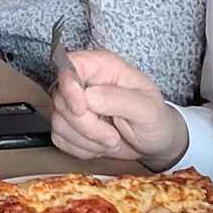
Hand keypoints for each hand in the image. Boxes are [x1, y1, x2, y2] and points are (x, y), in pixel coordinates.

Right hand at [51, 49, 188, 168]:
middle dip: (87, 126)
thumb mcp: (148, 110)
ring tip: (111, 140)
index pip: (70, 63)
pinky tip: (99, 145)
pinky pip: (59, 138)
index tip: (81, 109)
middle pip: (62, 100)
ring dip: (87, 141)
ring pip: (58, 122)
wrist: (153, 141)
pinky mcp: (67, 123)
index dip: (69, 86)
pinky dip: (81, 148)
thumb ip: (121, 100)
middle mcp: (83, 81)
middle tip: (113, 137)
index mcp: (103, 66)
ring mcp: (72, 102)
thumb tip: (90, 96)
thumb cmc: (154, 119)